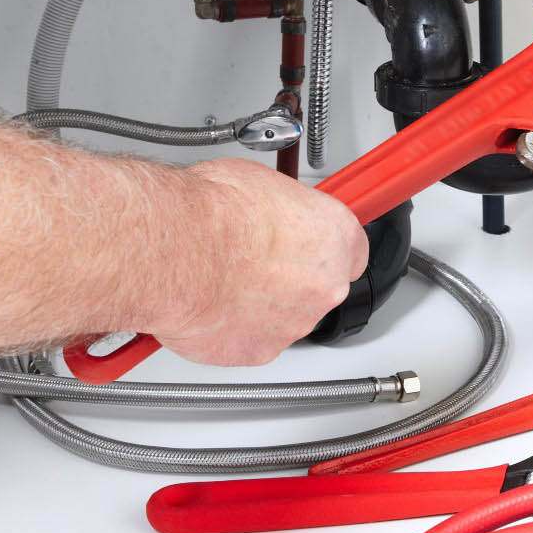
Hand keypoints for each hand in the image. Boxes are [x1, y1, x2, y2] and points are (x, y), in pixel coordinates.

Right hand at [154, 159, 368, 365]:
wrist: (180, 251)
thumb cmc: (214, 214)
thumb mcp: (259, 182)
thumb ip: (279, 210)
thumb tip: (268, 211)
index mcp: (335, 238)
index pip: (351, 250)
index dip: (322, 248)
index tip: (306, 244)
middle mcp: (324, 286)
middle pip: (317, 287)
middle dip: (289, 277)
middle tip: (253, 259)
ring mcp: (293, 323)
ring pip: (283, 317)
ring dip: (260, 304)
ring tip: (224, 279)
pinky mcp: (259, 350)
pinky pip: (250, 340)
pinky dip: (232, 328)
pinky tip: (212, 303)